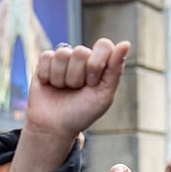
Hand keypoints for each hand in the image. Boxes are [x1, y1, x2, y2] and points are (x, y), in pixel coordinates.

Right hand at [8, 38, 129, 171]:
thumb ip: (115, 70)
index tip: (92, 83)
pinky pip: (46, 57)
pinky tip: (50, 85)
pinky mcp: (45, 62)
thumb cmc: (81, 113)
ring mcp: (64, 59)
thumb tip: (125, 43)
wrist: (54, 127)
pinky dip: (47, 76)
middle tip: (76, 89)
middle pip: (80, 51)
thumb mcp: (104, 96)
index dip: (96, 64)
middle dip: (77, 76)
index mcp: (101, 63)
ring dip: (61, 78)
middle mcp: (83, 58)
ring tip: (63, 89)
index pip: (103, 45)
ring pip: (62, 54)